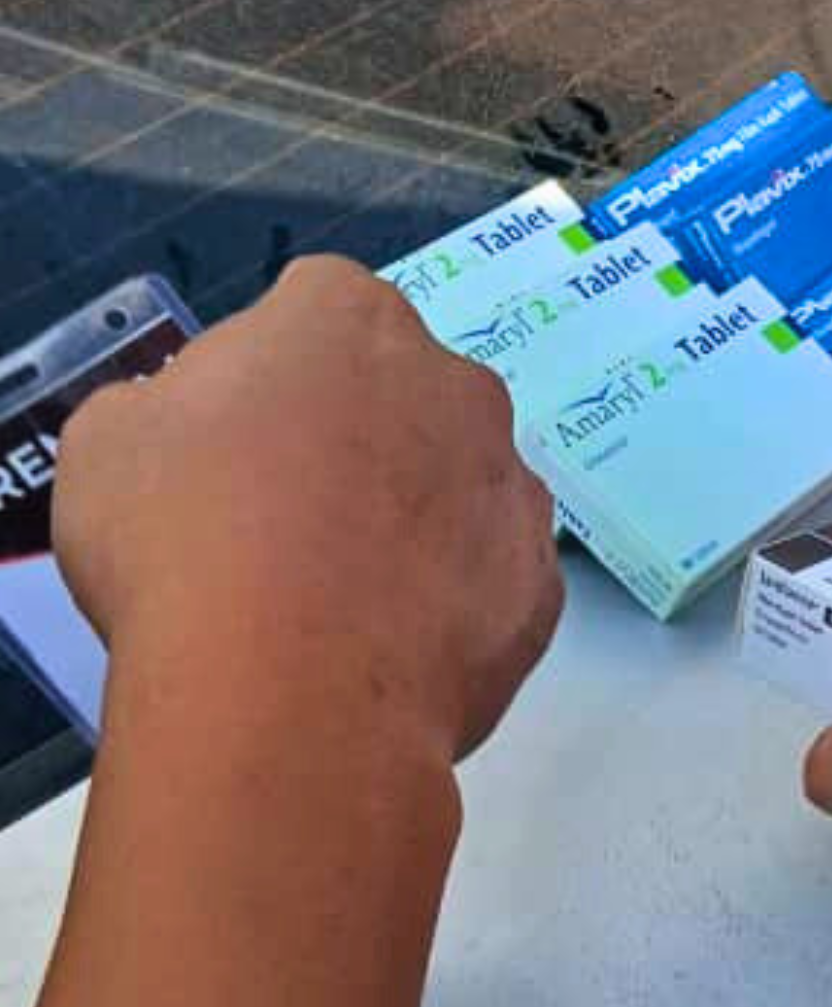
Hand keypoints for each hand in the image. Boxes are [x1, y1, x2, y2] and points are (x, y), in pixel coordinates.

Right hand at [53, 255, 562, 758]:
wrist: (294, 696)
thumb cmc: (187, 545)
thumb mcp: (111, 444)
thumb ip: (170, 406)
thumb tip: (199, 426)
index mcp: (348, 318)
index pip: (315, 310)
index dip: (270, 376)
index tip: (238, 439)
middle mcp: (456, 384)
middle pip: (403, 396)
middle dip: (357, 442)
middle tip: (287, 521)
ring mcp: (513, 485)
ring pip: (459, 487)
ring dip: (414, 523)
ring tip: (340, 600)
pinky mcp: (543, 582)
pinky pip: (491, 578)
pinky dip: (452, 604)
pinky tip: (392, 648)